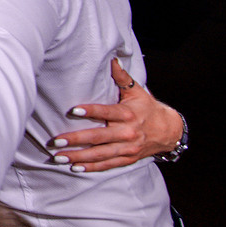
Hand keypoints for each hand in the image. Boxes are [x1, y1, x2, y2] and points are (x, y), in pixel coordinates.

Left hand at [50, 58, 182, 171]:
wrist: (169, 132)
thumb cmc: (148, 108)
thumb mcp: (137, 91)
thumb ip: (122, 77)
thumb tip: (111, 58)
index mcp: (127, 114)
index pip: (106, 112)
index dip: (90, 111)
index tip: (73, 110)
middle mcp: (127, 132)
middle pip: (98, 137)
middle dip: (76, 139)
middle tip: (56, 141)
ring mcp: (127, 148)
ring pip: (100, 154)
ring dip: (78, 156)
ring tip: (59, 157)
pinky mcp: (127, 159)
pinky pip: (107, 165)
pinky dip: (91, 167)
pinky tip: (75, 167)